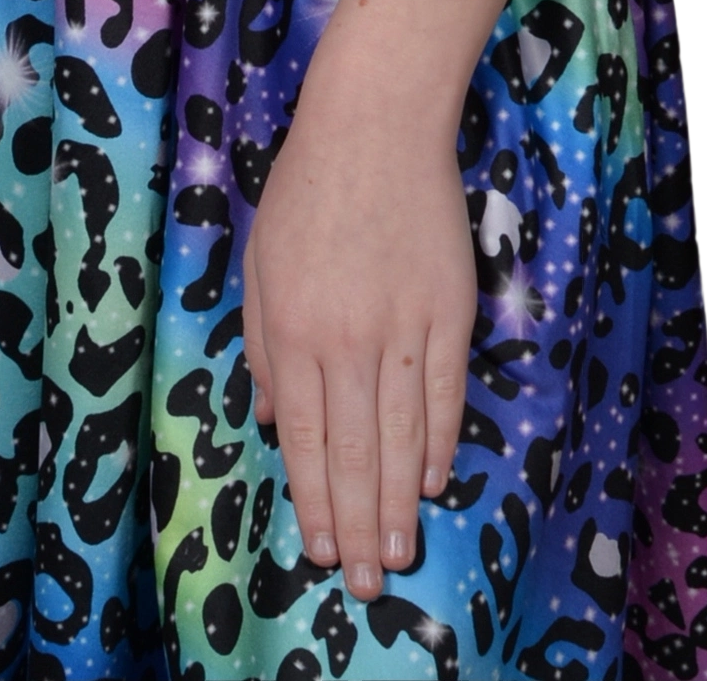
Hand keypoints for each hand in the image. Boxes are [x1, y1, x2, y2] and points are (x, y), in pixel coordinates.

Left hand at [238, 79, 476, 603]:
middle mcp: (345, 341)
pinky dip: (438, 440)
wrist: (375, 124)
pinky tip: (431, 480)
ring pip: (400, 435)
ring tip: (400, 553)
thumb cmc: (306, 189)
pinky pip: (443, 392)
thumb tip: (267, 416)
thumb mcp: (259, 264)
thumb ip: (260, 345)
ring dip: (398, 502)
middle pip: (352, 452)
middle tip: (367, 581)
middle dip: (357, 524)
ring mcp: (401, 326)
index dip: (313, 499)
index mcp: (290, 332)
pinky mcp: (447, 309)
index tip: (322, 548)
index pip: (302, 438)